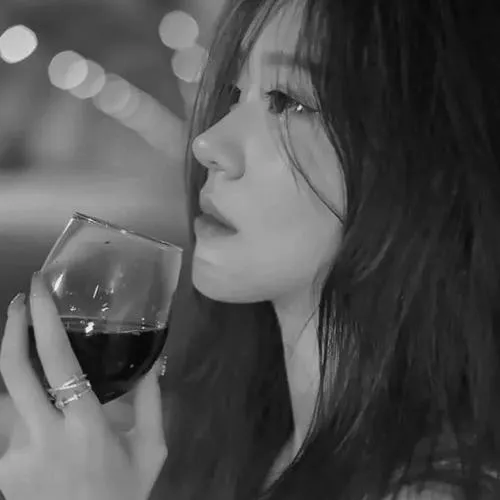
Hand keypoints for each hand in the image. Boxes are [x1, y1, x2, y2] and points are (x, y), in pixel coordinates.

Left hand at [0, 274, 166, 499]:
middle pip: (13, 372)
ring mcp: (14, 457)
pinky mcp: (1, 472)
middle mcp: (43, 437)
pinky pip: (4, 427)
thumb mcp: (150, 451)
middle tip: (19, 301)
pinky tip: (32, 406)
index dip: (43, 322)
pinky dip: (15, 407)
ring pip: (5, 399)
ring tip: (26, 345)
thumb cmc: (123, 495)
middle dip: (12, 329)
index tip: (38, 291)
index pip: (57, 362)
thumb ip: (151, 403)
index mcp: (85, 426)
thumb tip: (155, 361)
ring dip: (13, 367)